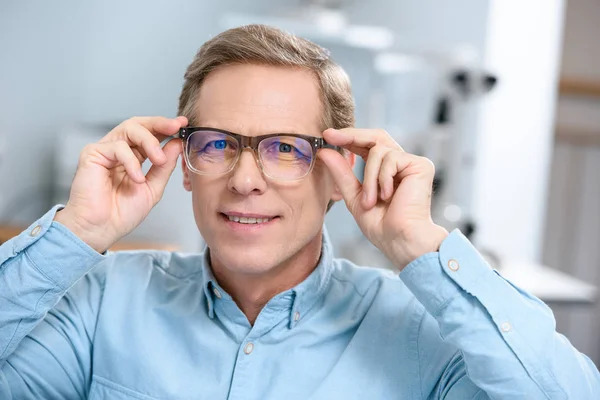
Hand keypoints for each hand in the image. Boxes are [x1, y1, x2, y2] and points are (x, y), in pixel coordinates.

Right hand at [54, 116, 186, 252]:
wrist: (102, 229)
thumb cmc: (122, 213)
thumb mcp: (153, 188)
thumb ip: (164, 166)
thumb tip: (177, 144)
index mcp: (134, 157)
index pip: (150, 134)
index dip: (166, 127)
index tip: (183, 124)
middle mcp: (119, 150)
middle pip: (138, 124)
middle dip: (159, 123)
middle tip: (175, 126)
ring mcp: (105, 150)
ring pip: (129, 128)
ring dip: (149, 141)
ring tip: (158, 159)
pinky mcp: (92, 154)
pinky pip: (117, 147)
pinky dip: (131, 161)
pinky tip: (136, 178)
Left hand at [318, 128, 447, 269]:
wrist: (399, 240)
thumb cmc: (381, 226)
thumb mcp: (354, 196)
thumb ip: (342, 174)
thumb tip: (325, 152)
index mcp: (384, 171)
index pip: (367, 146)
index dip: (348, 138)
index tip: (327, 136)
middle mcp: (399, 164)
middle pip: (376, 137)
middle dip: (352, 135)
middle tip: (331, 136)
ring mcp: (410, 163)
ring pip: (378, 151)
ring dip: (369, 177)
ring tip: (371, 201)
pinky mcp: (420, 165)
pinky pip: (391, 158)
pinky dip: (382, 178)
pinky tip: (388, 196)